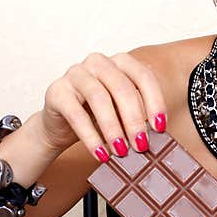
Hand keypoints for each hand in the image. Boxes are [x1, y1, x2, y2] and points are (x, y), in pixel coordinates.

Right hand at [38, 52, 167, 160]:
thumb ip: (139, 115)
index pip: (143, 76)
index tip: (160, 127)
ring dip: (113, 128)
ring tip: (121, 151)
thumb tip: (157, 134)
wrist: (61, 126)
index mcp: (120, 62)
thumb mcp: (122, 112)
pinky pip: (76, 114)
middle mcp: (98, 62)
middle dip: (134, 119)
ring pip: (99, 98)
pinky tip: (101, 154)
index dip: (155, 102)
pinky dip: (91, 137)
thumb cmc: (97, 116)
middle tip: (141, 145)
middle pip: (122, 87)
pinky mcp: (56, 91)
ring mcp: (75, 74)